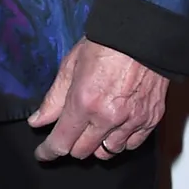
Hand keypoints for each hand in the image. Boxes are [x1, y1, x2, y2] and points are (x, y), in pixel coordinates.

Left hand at [27, 38, 168, 161]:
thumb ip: (53, 99)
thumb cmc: (106, 44)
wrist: (142, 35)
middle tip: (69, 130)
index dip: (49, 151)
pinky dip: (120, 140)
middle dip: (71, 144)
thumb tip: (38, 121)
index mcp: (85, 102)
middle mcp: (108, 117)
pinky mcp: (150, 120)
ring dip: (96, 144)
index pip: (62, 142)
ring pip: (108, 152)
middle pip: (83, 152)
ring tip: (94, 126)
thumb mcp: (70, 66)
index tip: (43, 154)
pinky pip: (131, 145)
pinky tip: (115, 127)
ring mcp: (132, 121)